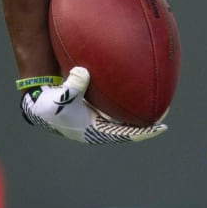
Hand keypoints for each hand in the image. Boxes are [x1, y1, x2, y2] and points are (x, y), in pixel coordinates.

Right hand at [20, 67, 166, 143]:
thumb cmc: (50, 104)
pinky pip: (117, 107)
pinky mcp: (96, 110)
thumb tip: (83, 73)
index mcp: (96, 132)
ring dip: (140, 113)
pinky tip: (138, 88)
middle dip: (147, 122)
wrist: (39, 105)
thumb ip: (72, 86)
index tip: (161, 128)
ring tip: (159, 102)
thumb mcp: (61, 96)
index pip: (126, 134)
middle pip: (130, 128)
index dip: (144, 132)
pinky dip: (128, 101)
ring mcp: (99, 120)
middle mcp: (100, 128)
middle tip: (166, 114)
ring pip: (125, 118)